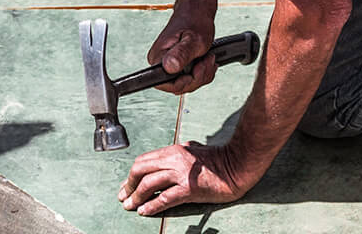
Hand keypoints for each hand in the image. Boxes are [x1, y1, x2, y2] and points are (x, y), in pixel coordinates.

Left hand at [118, 142, 252, 214]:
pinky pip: (164, 199)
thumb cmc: (218, 159)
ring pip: (148, 184)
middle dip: (129, 185)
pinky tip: (145, 211)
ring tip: (130, 206)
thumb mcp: (194, 150)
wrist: (237, 166)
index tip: (127, 185)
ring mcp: (181, 174)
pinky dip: (151, 206)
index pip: (144, 160)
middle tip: (124, 196)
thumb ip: (180, 153)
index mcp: (175, 150)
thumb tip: (168, 158)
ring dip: (136, 197)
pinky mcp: (189, 188)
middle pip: (141, 170)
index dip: (132, 174)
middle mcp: (175, 159)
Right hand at [147, 10, 215, 94]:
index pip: (166, 85)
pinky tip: (207, 60)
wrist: (197, 11)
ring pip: (187, 84)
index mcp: (158, 58)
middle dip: (198, 77)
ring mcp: (168, 65)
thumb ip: (182, 54)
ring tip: (208, 57)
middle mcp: (160, 63)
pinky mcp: (177, 65)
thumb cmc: (195, 20)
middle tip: (207, 59)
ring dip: (202, 74)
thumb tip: (169, 67)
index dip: (185, 82)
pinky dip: (203, 72)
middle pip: (178, 87)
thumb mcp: (194, 39)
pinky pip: (190, 78)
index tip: (197, 67)